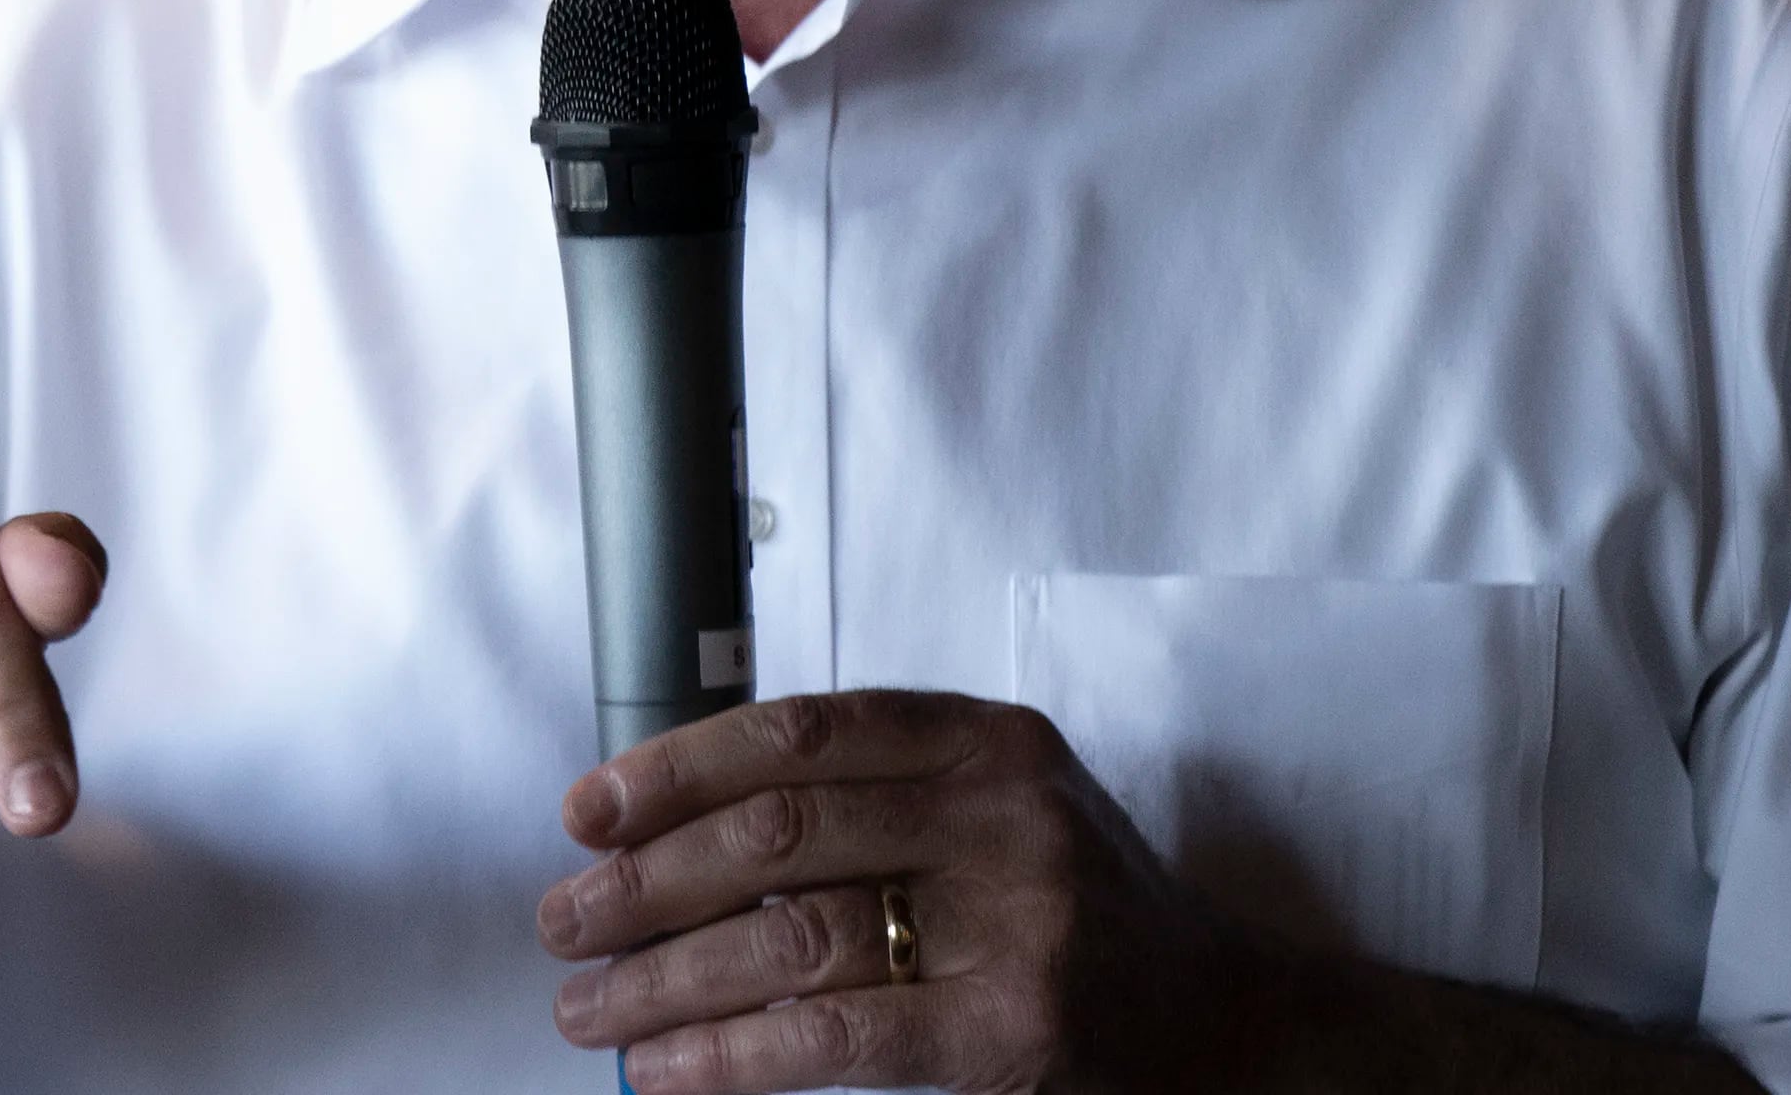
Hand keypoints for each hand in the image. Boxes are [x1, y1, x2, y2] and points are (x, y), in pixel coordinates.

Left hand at [536, 688, 1265, 1094]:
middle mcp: (1003, 812)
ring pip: (792, 935)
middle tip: (561, 919)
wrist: (1229, 1019)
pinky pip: (835, 1038)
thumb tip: (674, 827)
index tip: (588, 809)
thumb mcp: (999, 809)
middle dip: (647, 879)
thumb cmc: (1078, 910)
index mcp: (987, 739)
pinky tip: (664, 1071)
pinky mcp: (1015, 1029)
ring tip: (587, 1006)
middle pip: (780, 830)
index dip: (678, 766)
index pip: (801, 730)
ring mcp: (1016, 920)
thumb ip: (876, 793)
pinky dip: (731, 1056)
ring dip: (664, 976)